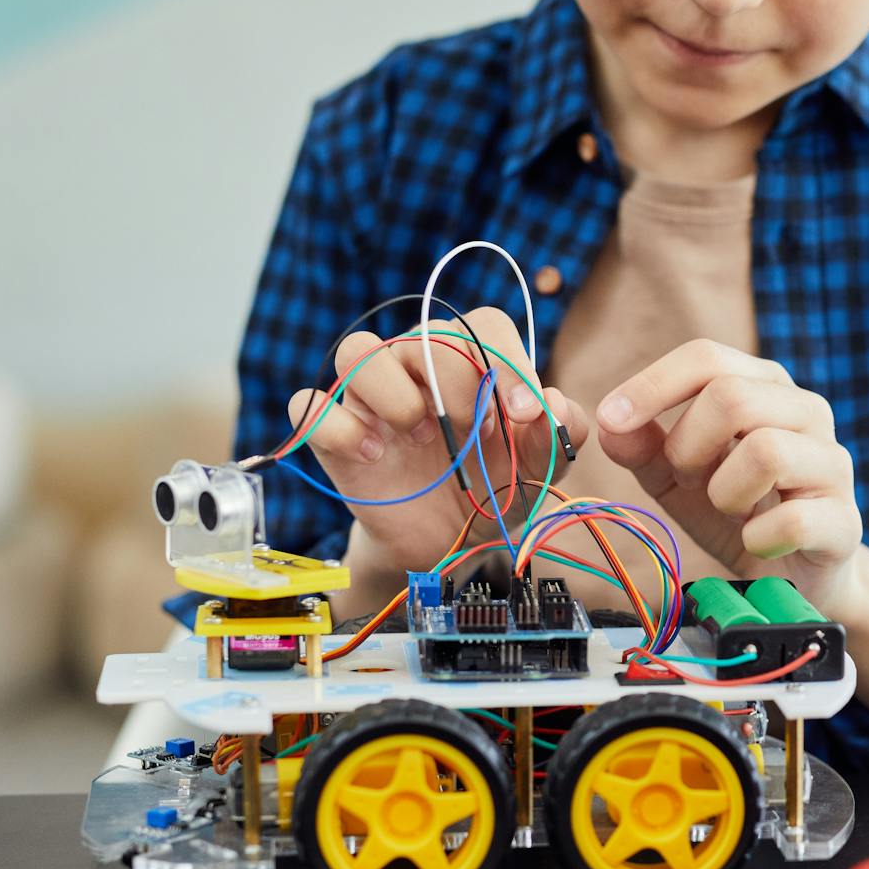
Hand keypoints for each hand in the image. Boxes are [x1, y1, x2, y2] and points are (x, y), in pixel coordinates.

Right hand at [288, 306, 592, 594]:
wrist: (451, 545)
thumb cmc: (493, 489)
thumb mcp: (540, 468)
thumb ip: (559, 433)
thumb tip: (551, 402)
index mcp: (470, 360)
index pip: (484, 324)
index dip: (507, 363)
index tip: (523, 414)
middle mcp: (415, 365)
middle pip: (426, 335)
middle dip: (460, 386)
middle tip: (478, 436)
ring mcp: (368, 397)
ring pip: (357, 352)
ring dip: (395, 394)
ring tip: (421, 436)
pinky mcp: (332, 435)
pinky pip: (309, 407)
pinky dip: (339, 428)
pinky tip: (372, 457)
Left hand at [594, 340, 865, 613]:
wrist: (794, 578)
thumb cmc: (738, 513)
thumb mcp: (677, 478)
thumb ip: (643, 449)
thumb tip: (608, 424)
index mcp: (765, 387)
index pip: (707, 358)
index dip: (653, 385)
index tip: (611, 418)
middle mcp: (806, 412)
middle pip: (732, 398)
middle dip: (689, 447)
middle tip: (688, 480)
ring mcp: (832, 464)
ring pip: (766, 451)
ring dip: (724, 492)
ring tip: (728, 510)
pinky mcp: (845, 520)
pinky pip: (792, 519)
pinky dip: (757, 538)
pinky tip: (756, 542)